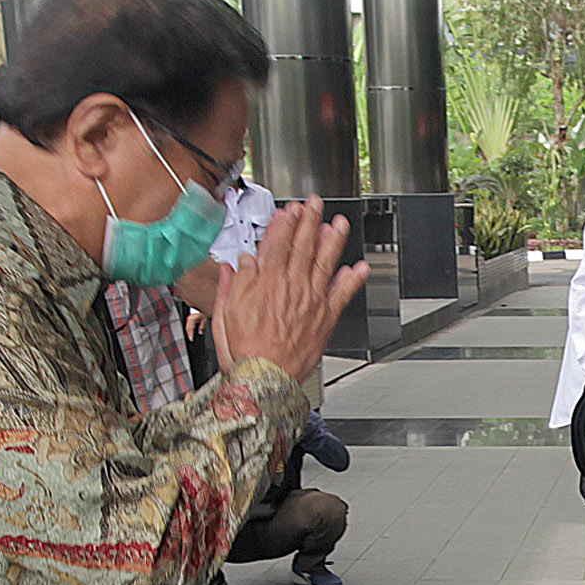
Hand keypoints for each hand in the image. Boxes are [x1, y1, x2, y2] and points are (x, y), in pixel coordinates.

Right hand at [211, 197, 368, 385]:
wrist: (264, 379)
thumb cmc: (245, 351)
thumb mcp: (226, 312)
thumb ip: (233, 284)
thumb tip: (239, 263)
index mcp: (266, 282)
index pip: (277, 243)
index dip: (284, 223)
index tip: (290, 210)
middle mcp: (292, 287)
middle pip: (303, 246)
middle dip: (310, 221)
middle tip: (316, 205)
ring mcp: (311, 302)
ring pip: (325, 263)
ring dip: (333, 241)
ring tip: (339, 224)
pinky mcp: (325, 319)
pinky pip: (342, 296)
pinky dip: (353, 281)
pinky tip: (359, 268)